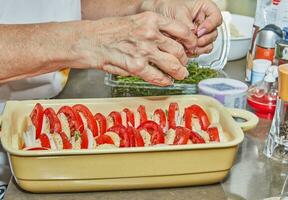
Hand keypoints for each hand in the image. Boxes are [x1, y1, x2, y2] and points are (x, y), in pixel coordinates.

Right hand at [73, 12, 196, 85]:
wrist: (89, 40)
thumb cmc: (109, 31)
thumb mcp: (135, 22)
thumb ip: (153, 32)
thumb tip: (168, 45)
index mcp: (151, 19)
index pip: (182, 30)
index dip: (190, 41)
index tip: (191, 47)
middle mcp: (150, 33)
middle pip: (179, 50)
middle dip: (184, 60)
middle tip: (184, 65)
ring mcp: (143, 50)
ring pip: (172, 64)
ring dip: (179, 72)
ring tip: (180, 75)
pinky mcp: (136, 66)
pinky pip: (157, 76)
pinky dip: (165, 81)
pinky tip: (167, 81)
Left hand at [140, 0, 221, 54]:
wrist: (155, 12)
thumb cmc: (166, 6)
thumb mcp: (178, 13)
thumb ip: (187, 26)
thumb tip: (194, 39)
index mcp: (205, 9)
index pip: (216, 19)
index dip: (209, 26)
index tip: (199, 31)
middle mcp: (204, 22)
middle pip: (213, 34)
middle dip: (203, 40)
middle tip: (193, 42)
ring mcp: (200, 33)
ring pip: (208, 44)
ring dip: (199, 48)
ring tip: (188, 48)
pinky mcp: (193, 42)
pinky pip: (199, 50)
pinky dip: (193, 52)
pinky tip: (186, 51)